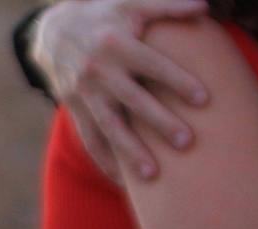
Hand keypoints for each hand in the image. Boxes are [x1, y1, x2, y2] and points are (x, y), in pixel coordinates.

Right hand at [33, 0, 210, 179]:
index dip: (178, 80)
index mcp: (115, 43)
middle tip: (187, 142)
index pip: (152, 64)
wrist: (52, 31)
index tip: (204, 99)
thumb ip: (166, 5)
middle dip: (159, 122)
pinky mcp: (74, 110)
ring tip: (152, 176)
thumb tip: (205, 6)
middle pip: (132, 101)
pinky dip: (105, 162)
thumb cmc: (103, 16)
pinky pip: (89, 140)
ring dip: (129, 152)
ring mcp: (83, 93)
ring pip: (109, 127)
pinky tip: (123, 182)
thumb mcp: (129, 3)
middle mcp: (97, 70)